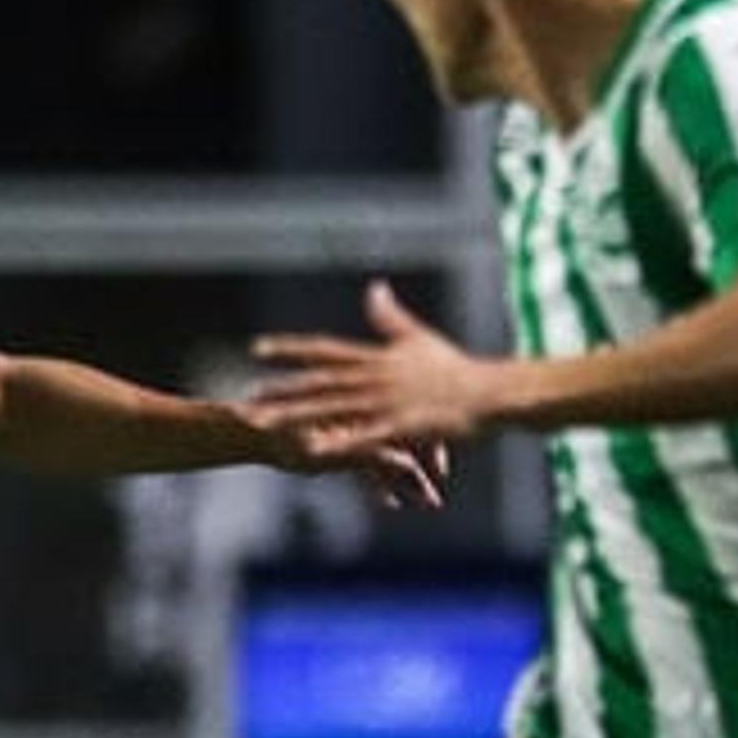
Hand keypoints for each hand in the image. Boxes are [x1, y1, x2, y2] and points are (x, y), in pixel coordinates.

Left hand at [250, 279, 506, 458]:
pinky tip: (312, 449)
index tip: (256, 349)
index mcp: (377, 358)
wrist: (493, 392)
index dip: (290, 350)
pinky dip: (339, 441)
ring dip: (297, 415)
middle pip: (319, 382)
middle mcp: (376, 377)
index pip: (324, 351)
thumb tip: (374, 288)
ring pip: (334, 408)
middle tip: (245, 397)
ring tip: (265, 424)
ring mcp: (389, 401)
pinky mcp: (405, 425)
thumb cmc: (457, 369)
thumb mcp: (420, 339)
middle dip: (281, 390)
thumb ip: (391, 318)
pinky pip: (366, 436)